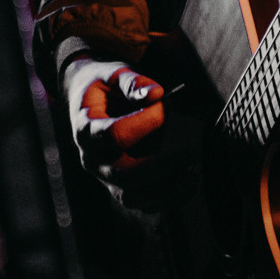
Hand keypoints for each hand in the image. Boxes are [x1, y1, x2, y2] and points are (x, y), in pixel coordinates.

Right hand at [65, 55, 194, 211]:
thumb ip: (133, 82)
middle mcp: (91, 159)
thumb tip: (156, 94)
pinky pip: (143, 205)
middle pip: (124, 174)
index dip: (144, 123)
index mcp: (86, 129)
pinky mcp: (120, 189)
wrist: (89, 102)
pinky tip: (189, 183)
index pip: (115, 135)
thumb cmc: (105, 86)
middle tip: (192, 151)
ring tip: (194, 173)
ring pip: (133, 197)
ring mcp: (105, 177)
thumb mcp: (114, 74)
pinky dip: (168, 199)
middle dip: (163, 165)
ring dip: (167, 190)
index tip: (166, 109)